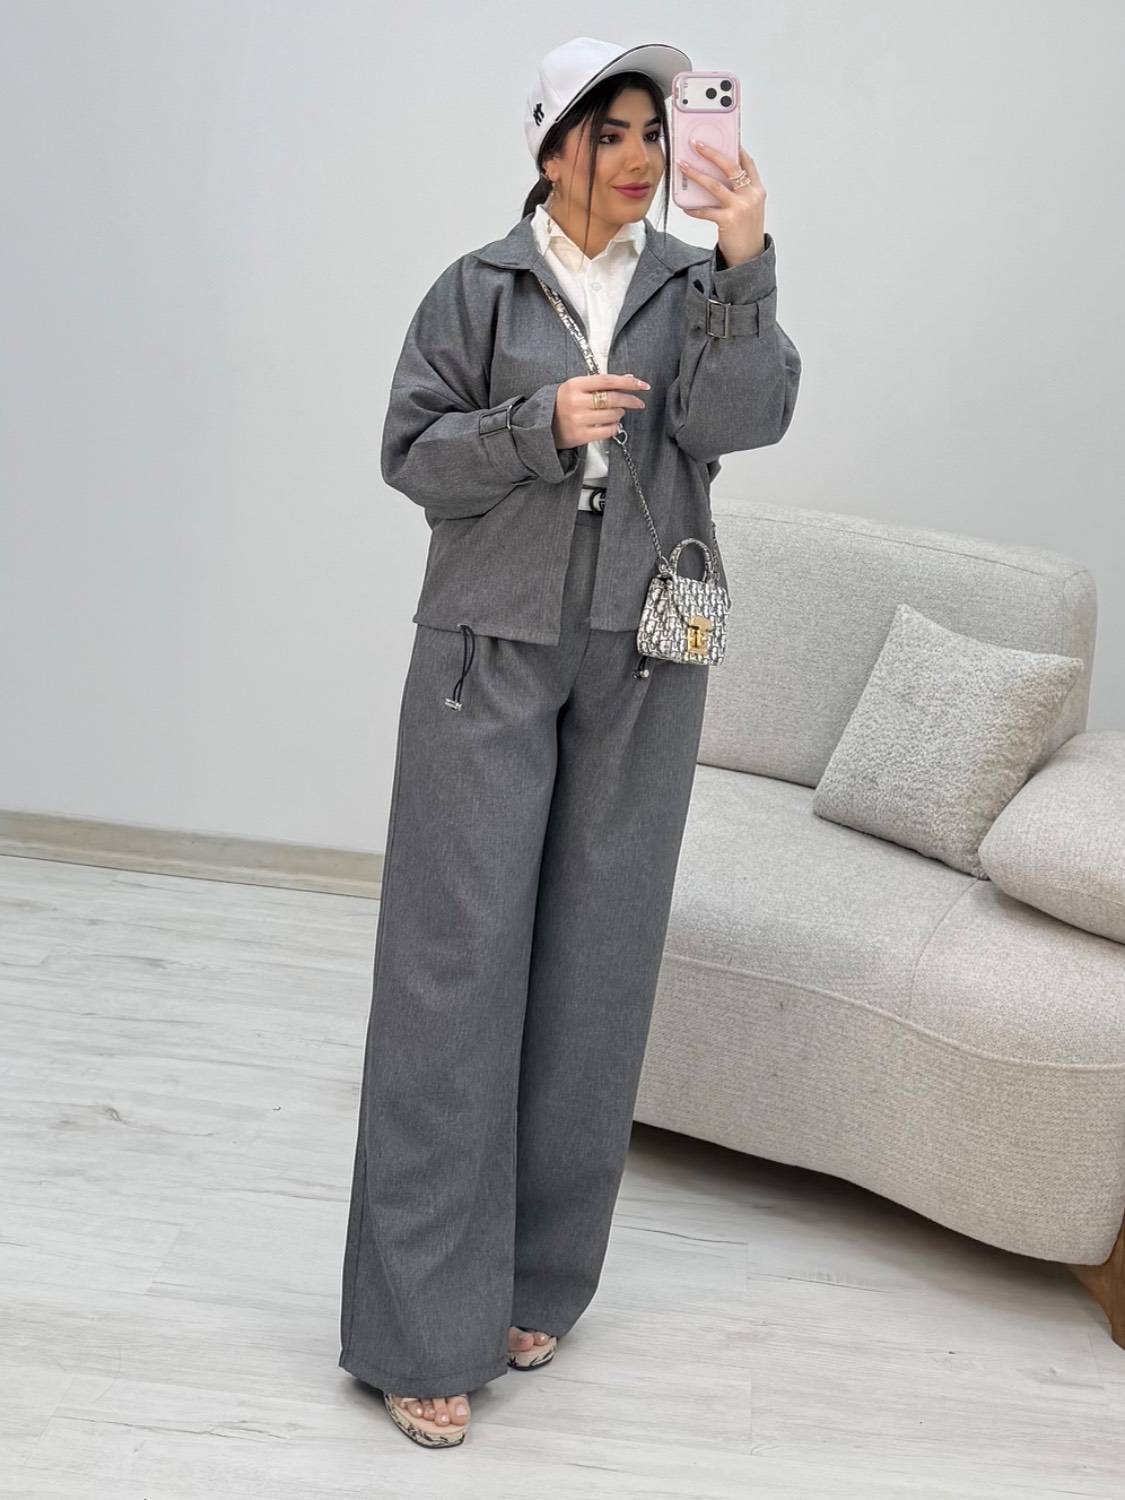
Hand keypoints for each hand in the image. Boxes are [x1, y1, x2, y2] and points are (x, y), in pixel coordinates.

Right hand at [551, 372, 649, 449]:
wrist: (541, 425)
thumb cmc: (562, 403)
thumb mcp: (576, 388)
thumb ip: (600, 383)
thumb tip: (628, 378)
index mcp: (575, 385)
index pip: (607, 380)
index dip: (628, 382)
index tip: (642, 385)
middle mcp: (576, 402)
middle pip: (613, 399)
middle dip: (630, 400)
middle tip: (638, 403)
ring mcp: (578, 420)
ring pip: (612, 415)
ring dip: (620, 414)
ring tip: (616, 413)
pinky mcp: (580, 436)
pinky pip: (607, 431)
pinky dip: (614, 427)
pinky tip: (612, 425)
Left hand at [677, 139, 766, 266]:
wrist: (750, 257)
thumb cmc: (746, 231)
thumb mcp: (749, 207)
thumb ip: (738, 191)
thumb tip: (715, 176)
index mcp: (757, 189)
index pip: (747, 163)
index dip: (736, 148)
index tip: (723, 136)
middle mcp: (751, 195)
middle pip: (730, 167)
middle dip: (711, 152)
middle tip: (696, 144)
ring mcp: (741, 207)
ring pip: (714, 185)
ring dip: (696, 174)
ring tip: (683, 166)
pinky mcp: (729, 220)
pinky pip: (706, 210)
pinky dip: (694, 208)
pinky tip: (685, 206)